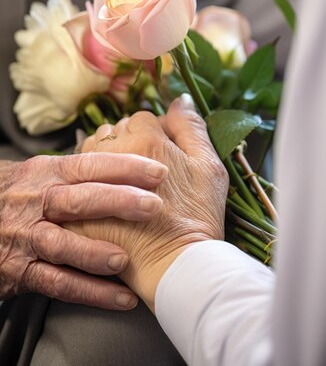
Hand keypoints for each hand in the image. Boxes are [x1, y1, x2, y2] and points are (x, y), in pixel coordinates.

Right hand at [0, 152, 166, 309]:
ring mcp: (27, 238)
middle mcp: (35, 204)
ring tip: (126, 260)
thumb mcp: (38, 175)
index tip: (158, 172)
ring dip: (96, 253)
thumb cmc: (15, 195)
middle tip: (154, 207)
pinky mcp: (20, 272)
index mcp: (44, 174)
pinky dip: (92, 293)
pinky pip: (58, 284)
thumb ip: (76, 173)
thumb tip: (128, 163)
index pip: (87, 166)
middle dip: (118, 202)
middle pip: (79, 200)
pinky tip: (123, 299)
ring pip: (63, 244)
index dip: (124, 167)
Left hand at [66, 95, 228, 310]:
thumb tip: (178, 99)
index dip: (154, 135)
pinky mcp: (78, 205)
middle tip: (143, 175)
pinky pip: (75, 182)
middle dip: (127, 145)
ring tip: (122, 186)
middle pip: (112, 131)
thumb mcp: (210, 167)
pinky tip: (104, 202)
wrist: (176, 266)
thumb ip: (192, 127)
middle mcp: (114, 153)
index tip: (161, 159)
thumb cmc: (198, 217)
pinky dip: (87, 185)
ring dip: (104, 162)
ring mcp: (92, 179)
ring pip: (90, 153)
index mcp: (147, 140)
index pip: (141, 118)